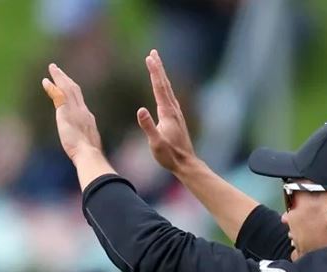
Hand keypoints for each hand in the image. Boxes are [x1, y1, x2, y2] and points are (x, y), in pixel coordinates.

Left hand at [41, 63, 104, 162]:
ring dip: (59, 77)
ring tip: (52, 69)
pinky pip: (58, 95)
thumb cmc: (88, 156)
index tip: (68, 85)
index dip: (73, 92)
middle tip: (58, 70)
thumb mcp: (88, 146)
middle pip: (75, 90)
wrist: (88, 154)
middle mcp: (83, 110)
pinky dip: (52, 87)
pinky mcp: (66, 111)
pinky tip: (46, 81)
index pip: (79, 101)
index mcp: (88, 118)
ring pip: (67, 88)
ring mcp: (75, 110)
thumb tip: (85, 151)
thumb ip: (85, 143)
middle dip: (66, 79)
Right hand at [135, 49, 198, 175]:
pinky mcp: (176, 118)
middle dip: (159, 68)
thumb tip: (140, 110)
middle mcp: (173, 109)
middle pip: (164, 84)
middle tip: (153, 53)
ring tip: (157, 66)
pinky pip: (169, 97)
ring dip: (161, 76)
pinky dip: (164, 87)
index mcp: (167, 113)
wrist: (185, 163)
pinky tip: (163, 89)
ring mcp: (176, 113)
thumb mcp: (155, 143)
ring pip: (168, 89)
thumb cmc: (169, 155)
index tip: (149, 58)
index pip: (159, 87)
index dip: (154, 72)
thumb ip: (148, 126)